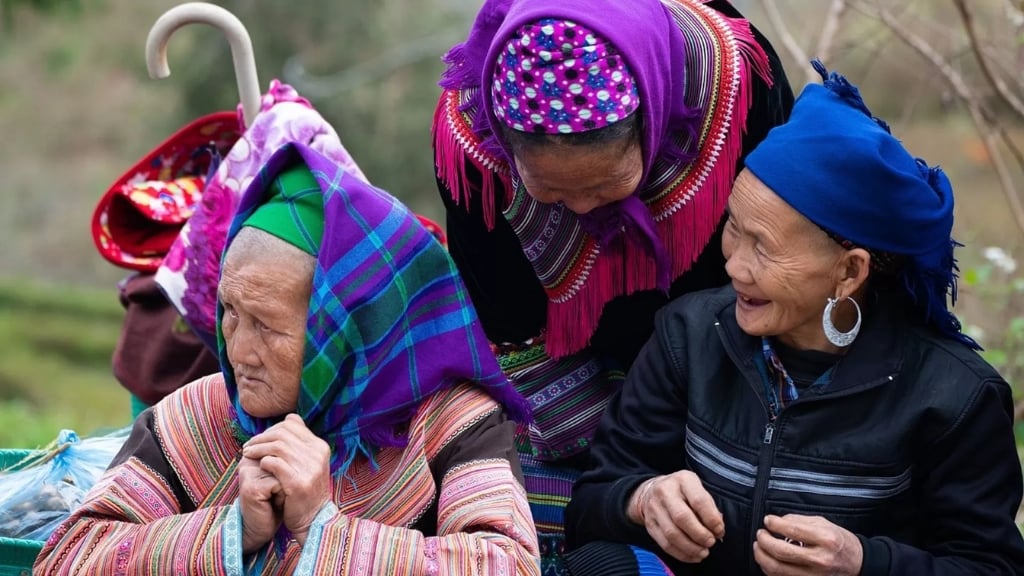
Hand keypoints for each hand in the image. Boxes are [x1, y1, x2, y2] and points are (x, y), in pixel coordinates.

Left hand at [242, 414, 332, 545]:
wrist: (313, 519)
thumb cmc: (305, 490)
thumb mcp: (310, 462)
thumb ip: (300, 443)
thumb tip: (289, 418)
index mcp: (320, 447)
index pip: (292, 424)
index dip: (272, 428)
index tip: (260, 438)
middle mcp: (317, 455)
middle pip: (282, 434)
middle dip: (261, 437)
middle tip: (248, 446)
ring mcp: (309, 469)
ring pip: (276, 446)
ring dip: (257, 448)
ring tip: (247, 454)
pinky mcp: (298, 483)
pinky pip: (274, 463)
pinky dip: (262, 461)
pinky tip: (257, 465)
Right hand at [627, 471, 724, 562]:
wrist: (651, 491)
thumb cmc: (682, 492)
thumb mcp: (697, 489)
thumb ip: (709, 507)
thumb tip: (717, 531)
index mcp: (683, 480)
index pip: (698, 500)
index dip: (711, 519)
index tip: (719, 530)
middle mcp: (665, 492)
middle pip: (682, 518)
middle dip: (700, 535)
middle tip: (711, 542)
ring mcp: (654, 509)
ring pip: (672, 534)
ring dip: (691, 548)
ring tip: (703, 552)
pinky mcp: (650, 525)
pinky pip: (665, 544)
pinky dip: (681, 554)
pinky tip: (693, 556)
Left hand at [753, 514, 862, 575]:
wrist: (858, 564)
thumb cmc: (840, 542)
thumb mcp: (824, 523)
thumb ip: (799, 520)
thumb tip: (776, 521)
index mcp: (826, 539)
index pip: (792, 530)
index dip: (774, 524)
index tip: (767, 520)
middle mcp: (820, 560)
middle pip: (781, 552)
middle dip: (764, 541)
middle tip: (760, 534)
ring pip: (777, 569)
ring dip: (762, 557)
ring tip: (759, 547)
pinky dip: (770, 569)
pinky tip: (767, 560)